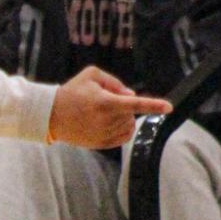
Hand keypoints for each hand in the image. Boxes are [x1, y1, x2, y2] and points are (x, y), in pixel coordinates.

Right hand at [48, 68, 170, 148]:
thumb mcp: (91, 75)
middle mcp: (106, 120)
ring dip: (124, 118)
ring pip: (129, 126)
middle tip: (106, 101)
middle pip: (131, 113)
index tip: (169, 107)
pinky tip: (111, 123)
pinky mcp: (100, 144)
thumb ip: (115, 82)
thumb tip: (131, 96)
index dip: (154, 105)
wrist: (51, 114)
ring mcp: (103, 134)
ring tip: (106, 112)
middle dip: (125, 106)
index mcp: (105, 102)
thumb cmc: (72, 91)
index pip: (135, 104)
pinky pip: (123, 138)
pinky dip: (123, 130)